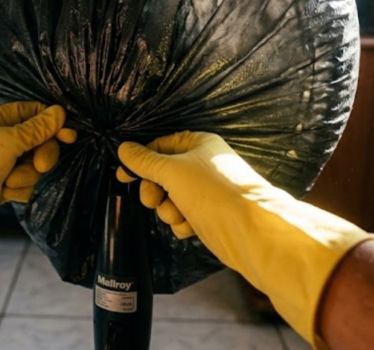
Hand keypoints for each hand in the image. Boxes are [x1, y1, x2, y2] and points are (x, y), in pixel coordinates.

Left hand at [0, 101, 74, 308]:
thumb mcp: (7, 141)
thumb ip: (37, 129)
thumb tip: (60, 112)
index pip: (35, 114)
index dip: (54, 125)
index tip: (69, 138)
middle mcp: (1, 139)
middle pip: (40, 142)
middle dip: (42, 155)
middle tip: (40, 166)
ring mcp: (1, 164)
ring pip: (34, 167)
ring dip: (27, 176)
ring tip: (9, 183)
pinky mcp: (1, 187)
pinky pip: (24, 185)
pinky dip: (19, 190)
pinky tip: (6, 194)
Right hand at [118, 131, 373, 346]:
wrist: (250, 230)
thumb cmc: (211, 191)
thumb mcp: (173, 171)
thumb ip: (145, 161)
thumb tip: (123, 148)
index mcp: (200, 144)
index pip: (161, 145)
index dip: (141, 160)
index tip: (123, 176)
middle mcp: (204, 165)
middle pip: (164, 174)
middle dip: (155, 189)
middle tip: (152, 200)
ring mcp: (208, 192)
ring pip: (172, 198)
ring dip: (169, 208)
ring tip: (178, 215)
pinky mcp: (210, 216)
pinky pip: (184, 216)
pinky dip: (182, 222)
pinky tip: (189, 227)